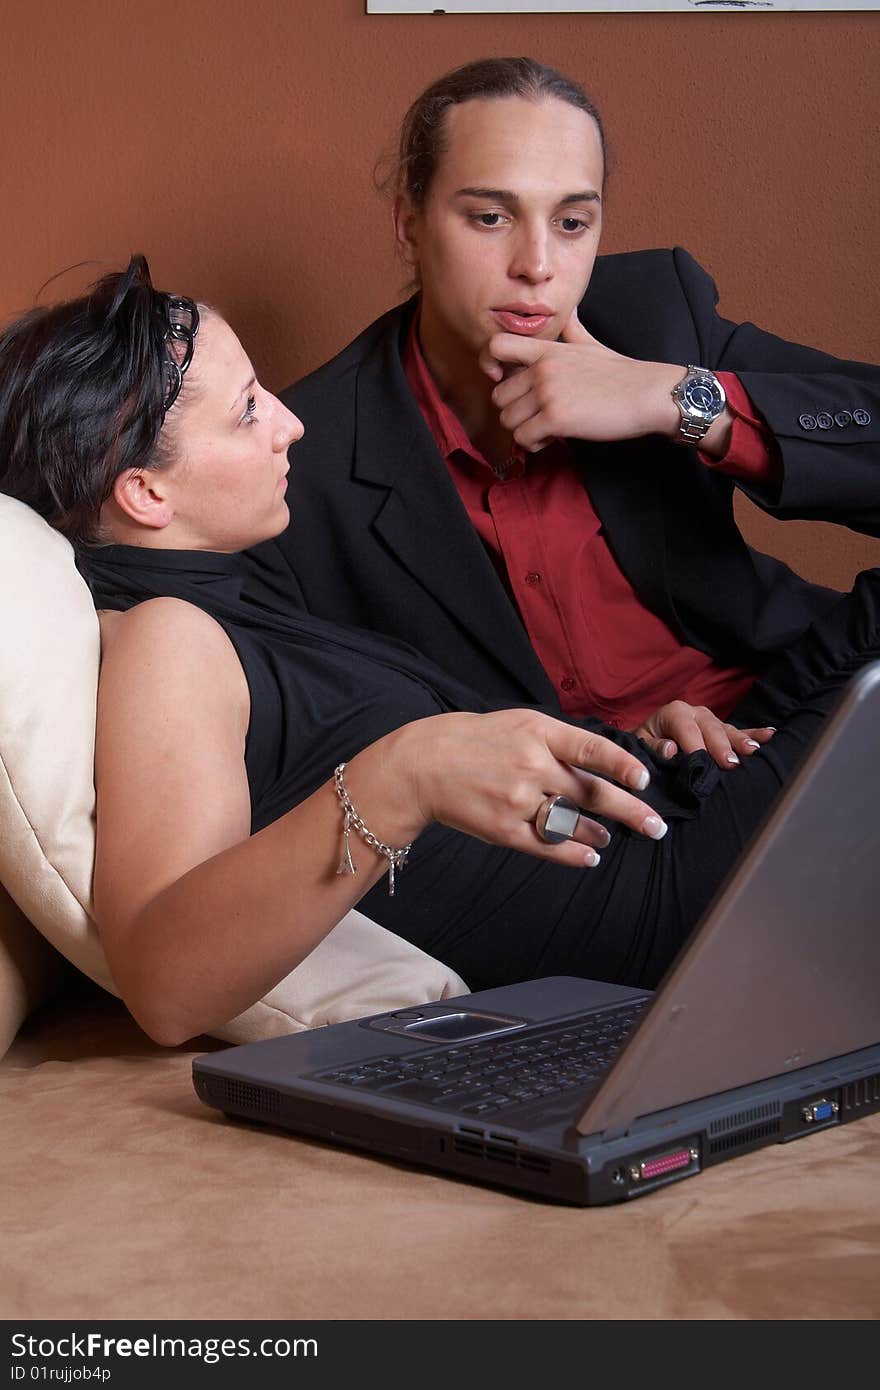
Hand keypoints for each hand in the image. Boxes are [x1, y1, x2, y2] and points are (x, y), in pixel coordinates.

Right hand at [394, 708, 669, 870]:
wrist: (423, 764)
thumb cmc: (475, 740)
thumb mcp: (519, 723)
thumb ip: (558, 742)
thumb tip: (599, 765)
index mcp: (538, 731)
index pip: (591, 749)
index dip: (622, 765)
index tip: (644, 780)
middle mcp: (532, 765)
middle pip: (592, 793)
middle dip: (630, 812)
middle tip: (656, 827)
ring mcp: (518, 799)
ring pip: (573, 822)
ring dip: (598, 833)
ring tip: (608, 837)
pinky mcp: (504, 829)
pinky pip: (548, 846)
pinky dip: (574, 853)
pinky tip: (589, 856)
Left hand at [480, 309, 684, 451]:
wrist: (646, 393)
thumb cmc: (621, 374)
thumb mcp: (591, 344)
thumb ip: (572, 330)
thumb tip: (571, 309)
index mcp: (547, 349)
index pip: (496, 346)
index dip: (490, 366)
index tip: (505, 382)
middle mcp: (542, 368)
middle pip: (498, 397)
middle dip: (515, 411)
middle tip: (537, 417)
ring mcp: (547, 393)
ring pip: (508, 420)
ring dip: (524, 430)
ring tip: (546, 429)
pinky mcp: (555, 418)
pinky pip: (523, 438)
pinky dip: (534, 444)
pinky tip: (553, 439)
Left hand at [633, 701, 775, 769]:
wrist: (647, 740)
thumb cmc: (645, 744)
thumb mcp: (639, 744)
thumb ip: (652, 746)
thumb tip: (669, 748)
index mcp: (675, 713)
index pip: (687, 728)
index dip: (695, 745)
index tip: (702, 762)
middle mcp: (696, 712)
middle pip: (711, 729)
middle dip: (721, 746)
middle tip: (731, 763)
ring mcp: (711, 721)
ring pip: (728, 730)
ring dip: (741, 741)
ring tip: (754, 751)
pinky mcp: (721, 730)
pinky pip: (740, 731)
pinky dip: (754, 734)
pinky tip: (770, 735)